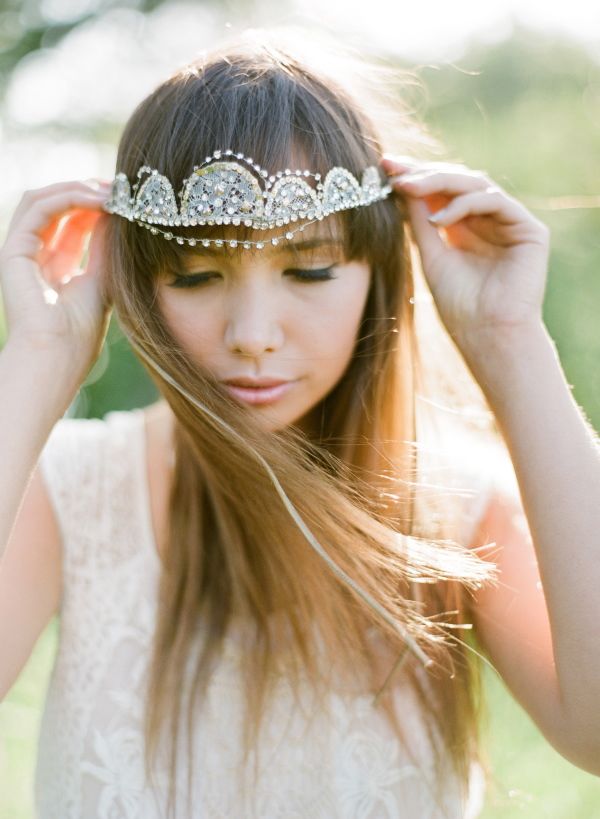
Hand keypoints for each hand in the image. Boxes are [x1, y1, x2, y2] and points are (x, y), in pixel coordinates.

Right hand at [0, 180, 112, 381]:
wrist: (56, 356)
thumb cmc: (79, 333)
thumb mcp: (101, 280)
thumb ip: (104, 247)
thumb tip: (117, 214)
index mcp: (56, 267)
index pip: (74, 221)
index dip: (98, 204)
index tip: (126, 197)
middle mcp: (35, 255)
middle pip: (58, 206)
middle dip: (88, 191)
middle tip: (119, 186)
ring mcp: (21, 251)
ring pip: (44, 199)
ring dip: (78, 188)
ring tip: (109, 189)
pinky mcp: (13, 249)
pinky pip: (38, 208)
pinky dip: (67, 197)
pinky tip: (95, 199)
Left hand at [380, 155, 549, 358]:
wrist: (487, 335)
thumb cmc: (459, 306)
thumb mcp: (431, 256)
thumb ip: (420, 222)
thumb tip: (402, 186)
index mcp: (465, 228)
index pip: (440, 192)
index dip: (414, 178)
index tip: (384, 169)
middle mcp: (488, 221)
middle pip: (457, 182)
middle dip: (423, 173)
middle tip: (392, 169)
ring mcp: (510, 223)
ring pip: (475, 184)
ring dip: (438, 182)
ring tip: (408, 188)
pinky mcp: (530, 230)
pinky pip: (494, 201)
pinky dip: (464, 204)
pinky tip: (438, 218)